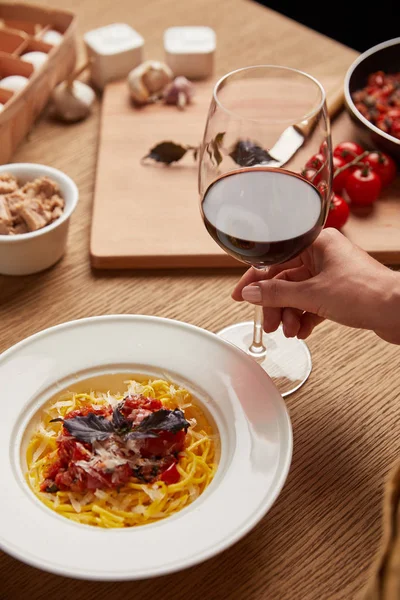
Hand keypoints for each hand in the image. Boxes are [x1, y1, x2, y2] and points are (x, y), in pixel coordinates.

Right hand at [232, 228, 399, 343]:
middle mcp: (323, 255)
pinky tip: (302, 331)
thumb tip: (251, 293)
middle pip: (285, 280)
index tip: (241, 295)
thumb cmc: (366, 292)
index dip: (255, 279)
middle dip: (275, 305)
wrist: (399, 311)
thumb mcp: (312, 295)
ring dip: (290, 314)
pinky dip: (305, 317)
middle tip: (269, 325)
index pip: (275, 259)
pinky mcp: (339, 292)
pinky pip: (312, 303)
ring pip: (298, 294)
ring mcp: (331, 274)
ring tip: (290, 331)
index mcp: (316, 243)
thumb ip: (276, 294)